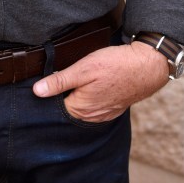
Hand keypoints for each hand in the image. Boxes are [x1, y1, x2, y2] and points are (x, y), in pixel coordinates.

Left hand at [32, 41, 168, 121]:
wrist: (146, 66)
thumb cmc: (115, 65)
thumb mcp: (83, 68)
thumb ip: (60, 81)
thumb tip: (37, 91)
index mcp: (80, 109)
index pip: (54, 107)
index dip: (49, 93)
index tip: (46, 81)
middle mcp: (91, 117)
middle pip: (68, 107)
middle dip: (62, 94)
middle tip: (62, 76)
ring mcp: (103, 114)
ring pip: (81, 106)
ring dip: (77, 95)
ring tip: (79, 79)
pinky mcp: (112, 108)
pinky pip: (94, 105)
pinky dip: (90, 96)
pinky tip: (92, 84)